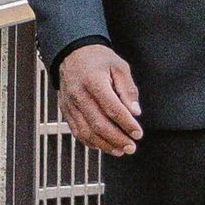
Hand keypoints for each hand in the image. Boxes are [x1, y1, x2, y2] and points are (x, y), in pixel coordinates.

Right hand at [56, 40, 143, 156]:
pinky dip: (91, 142)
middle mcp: (79, 94)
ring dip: (105, 145)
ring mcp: (70, 104)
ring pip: (87, 132)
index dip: (127, 124)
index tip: (138, 133)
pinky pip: (77, 132)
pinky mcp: (66, 111)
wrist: (72, 53)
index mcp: (94, 81)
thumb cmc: (97, 59)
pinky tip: (104, 146)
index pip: (112, 108)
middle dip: (117, 139)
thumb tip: (135, 112)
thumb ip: (128, 89)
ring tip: (120, 150)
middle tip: (131, 147)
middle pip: (99, 124)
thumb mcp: (119, 66)